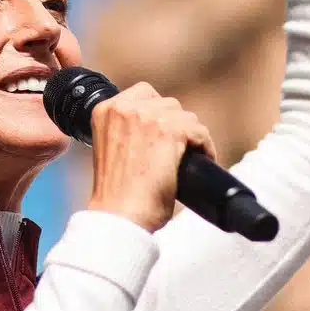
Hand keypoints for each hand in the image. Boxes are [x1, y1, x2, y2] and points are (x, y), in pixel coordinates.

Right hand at [86, 83, 214, 232]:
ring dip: (191, 136)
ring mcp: (147, 117)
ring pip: (186, 116)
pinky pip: (199, 131)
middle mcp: (124, 108)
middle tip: (179, 149)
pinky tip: (202, 160)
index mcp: (104, 111)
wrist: (119, 217)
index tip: (164, 132)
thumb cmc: (116, 195)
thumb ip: (127, 132)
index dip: (158, 113)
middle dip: (176, 126)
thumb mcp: (112, 151)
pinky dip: (205, 147)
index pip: (143, 93)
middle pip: (167, 104)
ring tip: (189, 157)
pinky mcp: (169, 131)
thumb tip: (156, 130)